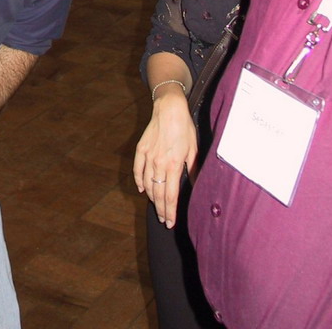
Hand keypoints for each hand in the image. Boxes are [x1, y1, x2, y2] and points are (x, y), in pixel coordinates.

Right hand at [132, 87, 197, 227]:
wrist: (169, 109)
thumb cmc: (184, 128)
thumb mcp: (193, 150)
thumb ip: (193, 170)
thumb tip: (194, 187)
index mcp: (173, 165)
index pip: (171, 196)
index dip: (170, 211)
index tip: (170, 222)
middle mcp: (159, 163)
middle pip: (158, 194)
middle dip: (161, 209)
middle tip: (164, 220)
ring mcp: (148, 156)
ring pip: (147, 184)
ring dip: (151, 198)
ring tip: (156, 207)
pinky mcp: (141, 149)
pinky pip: (137, 170)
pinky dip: (139, 181)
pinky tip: (142, 189)